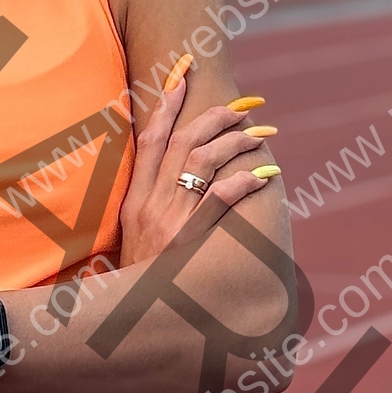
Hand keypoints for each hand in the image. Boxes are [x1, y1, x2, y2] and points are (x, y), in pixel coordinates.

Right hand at [117, 72, 277, 266]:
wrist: (129, 318)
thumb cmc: (139, 278)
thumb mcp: (133, 238)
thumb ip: (149, 207)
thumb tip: (173, 181)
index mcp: (133, 198)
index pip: (149, 138)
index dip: (166, 104)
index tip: (183, 75)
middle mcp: (150, 202)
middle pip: (182, 142)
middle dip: (214, 117)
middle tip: (242, 106)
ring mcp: (170, 220)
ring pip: (203, 161)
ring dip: (235, 142)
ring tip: (260, 135)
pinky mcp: (191, 239)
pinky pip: (220, 199)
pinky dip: (243, 180)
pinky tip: (262, 174)